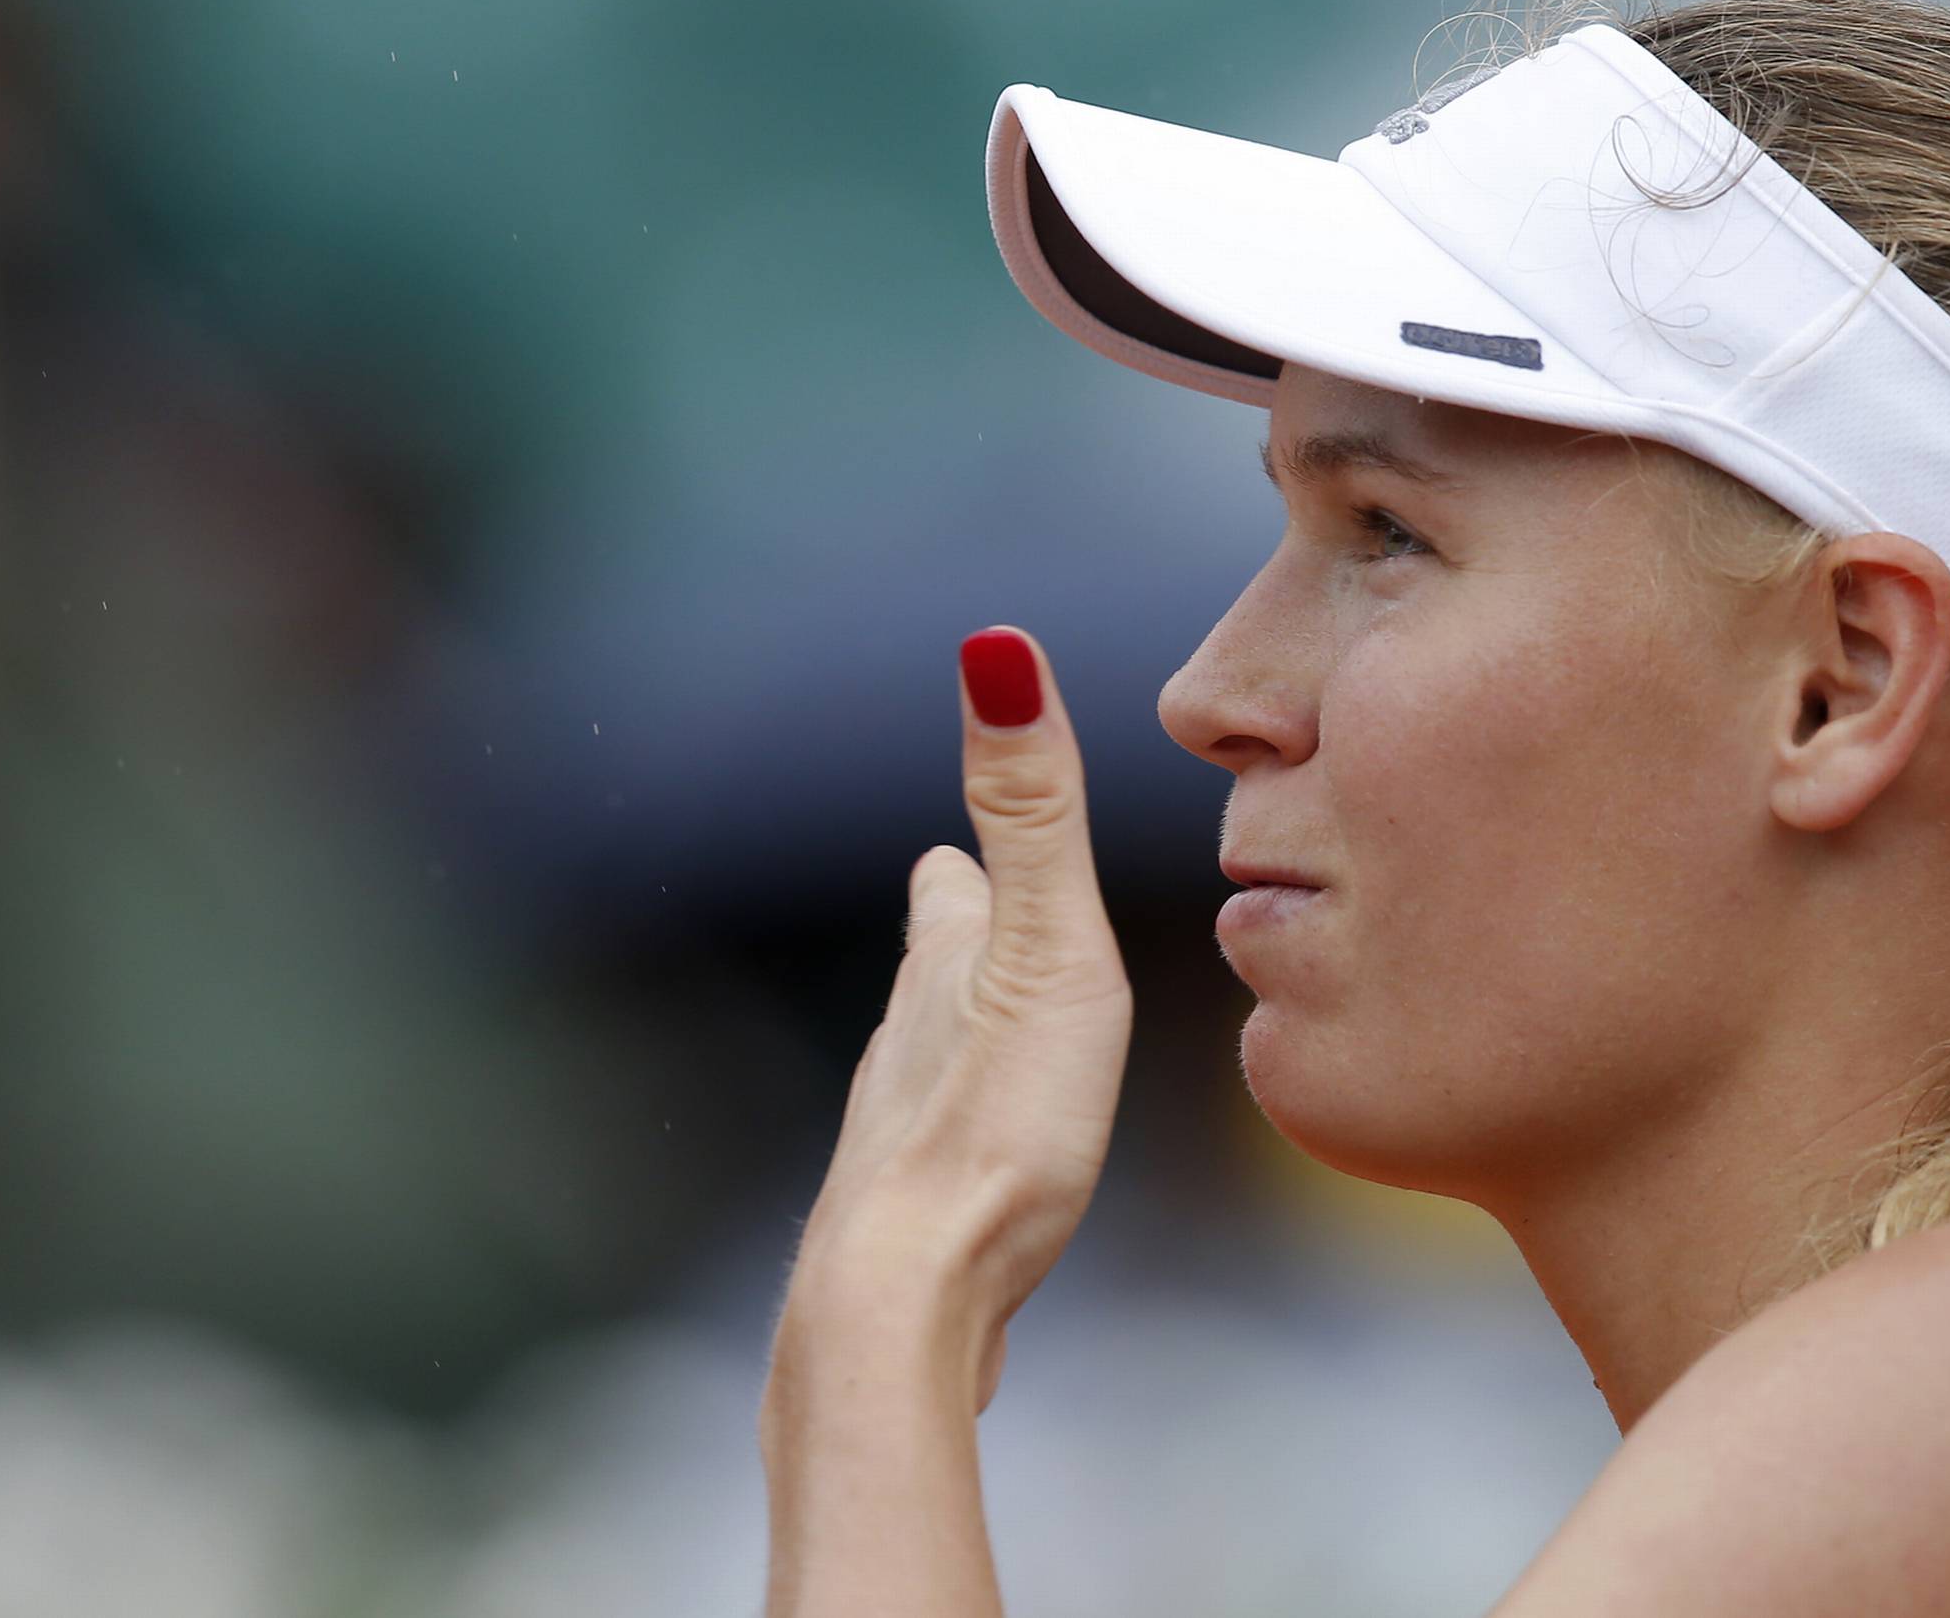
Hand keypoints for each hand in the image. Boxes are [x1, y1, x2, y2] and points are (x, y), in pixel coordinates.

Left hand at [786, 625, 1133, 1411]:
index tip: (962, 834)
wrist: (906, 1304)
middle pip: (932, 973)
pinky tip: (985, 1170)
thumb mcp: (1045, 953)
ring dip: (964, 1039)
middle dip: (959, 939)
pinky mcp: (918, 1223)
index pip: (949, 886)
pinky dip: (968, 1138)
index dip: (965, 855)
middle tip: (975, 903)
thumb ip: (1034, 810)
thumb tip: (995, 645)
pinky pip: (948, 1160)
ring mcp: (904, 1138)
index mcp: (945, 969)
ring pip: (932, 1064)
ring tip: (995, 1034)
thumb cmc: (989, 1126)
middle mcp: (909, 1043)